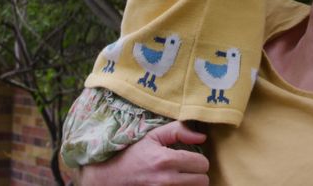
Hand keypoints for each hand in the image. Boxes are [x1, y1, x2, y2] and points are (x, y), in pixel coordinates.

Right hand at [79, 121, 208, 185]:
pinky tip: (174, 185)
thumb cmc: (132, 155)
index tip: (189, 159)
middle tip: (186, 170)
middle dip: (197, 174)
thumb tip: (202, 137)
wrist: (110, 178)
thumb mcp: (152, 137)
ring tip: (180, 178)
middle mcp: (166, 180)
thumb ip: (179, 131)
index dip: (198, 160)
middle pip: (203, 181)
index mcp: (166, 160)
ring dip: (191, 185)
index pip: (202, 164)